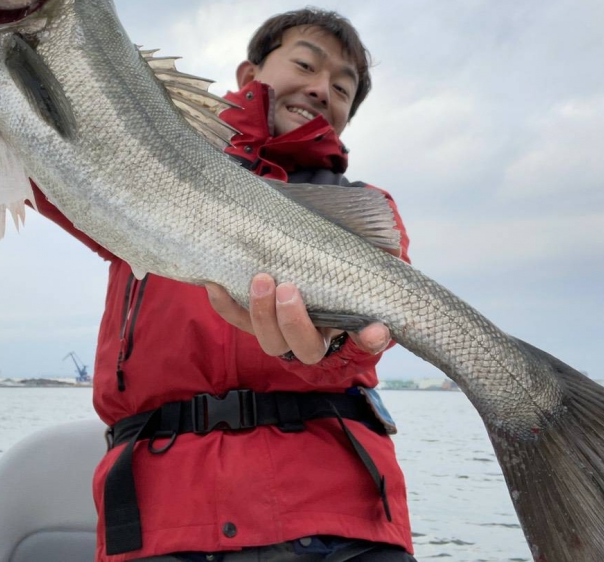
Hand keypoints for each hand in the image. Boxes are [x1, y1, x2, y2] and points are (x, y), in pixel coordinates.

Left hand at [205, 274, 390, 364]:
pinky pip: (237, 319)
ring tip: (260, 280)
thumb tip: (388, 272)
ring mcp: (280, 332)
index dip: (368, 339)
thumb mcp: (359, 262)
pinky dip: (225, 304)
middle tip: (288, 289)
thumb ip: (377, 264)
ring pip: (269, 339)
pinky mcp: (254, 320)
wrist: (305, 255)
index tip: (373, 329)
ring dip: (261, 312)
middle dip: (293, 321)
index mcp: (347, 326)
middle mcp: (313, 338)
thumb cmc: (337, 262)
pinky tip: (215, 284)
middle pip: (303, 347)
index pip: (363, 341)